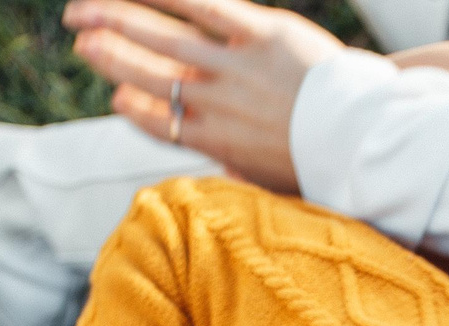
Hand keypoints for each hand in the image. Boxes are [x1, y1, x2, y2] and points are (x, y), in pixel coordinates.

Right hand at [62, 0, 342, 191]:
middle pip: (150, 78)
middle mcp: (217, 105)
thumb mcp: (280, 185)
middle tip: (83, 44)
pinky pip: (204, 7)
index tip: (118, 99)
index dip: (135, 111)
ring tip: (82, 13)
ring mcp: (235, 68)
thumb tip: (230, 183)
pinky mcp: (261, 34)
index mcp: (219, 144)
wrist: (366, 142)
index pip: (162, 125)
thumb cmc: (330, 163)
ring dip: (116, 23)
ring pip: (162, 41)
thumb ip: (248, 175)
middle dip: (111, 59)